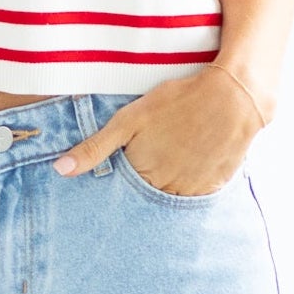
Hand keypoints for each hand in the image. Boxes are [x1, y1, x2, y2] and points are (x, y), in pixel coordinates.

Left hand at [51, 66, 267, 194]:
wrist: (234, 96)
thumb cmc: (177, 102)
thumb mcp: (129, 120)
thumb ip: (93, 148)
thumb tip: (60, 171)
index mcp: (142, 177)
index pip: (122, 192)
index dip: (124, 175)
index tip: (131, 160)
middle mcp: (167, 191)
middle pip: (147, 196)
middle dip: (145, 182)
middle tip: (158, 153)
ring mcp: (193, 192)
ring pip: (172, 197)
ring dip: (169, 183)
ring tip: (175, 154)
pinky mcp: (215, 186)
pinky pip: (197, 194)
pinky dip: (191, 181)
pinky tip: (193, 158)